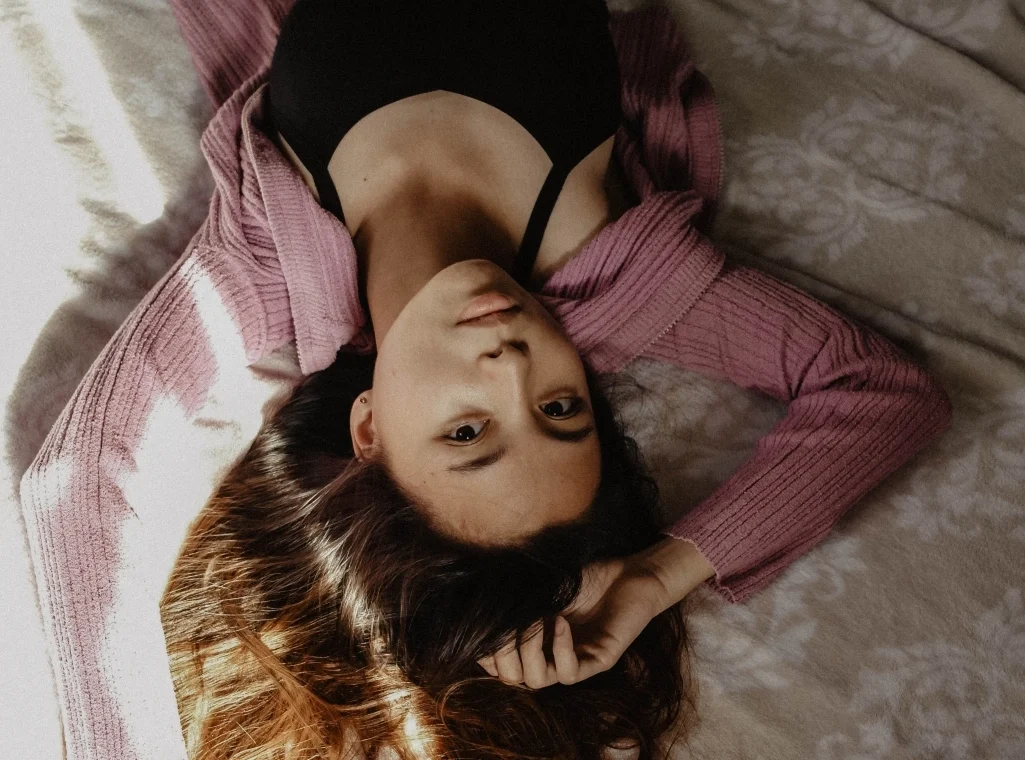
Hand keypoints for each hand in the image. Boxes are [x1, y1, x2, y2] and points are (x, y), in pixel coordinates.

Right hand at [476, 555, 668, 688]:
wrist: (630, 574)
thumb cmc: (587, 578)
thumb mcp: (543, 585)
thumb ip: (517, 598)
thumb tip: (476, 596)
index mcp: (536, 644)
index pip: (501, 667)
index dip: (486, 653)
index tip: (483, 628)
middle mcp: (552, 658)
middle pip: (514, 679)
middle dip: (503, 653)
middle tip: (508, 624)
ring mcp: (575, 662)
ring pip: (537, 681)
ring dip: (529, 651)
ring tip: (535, 621)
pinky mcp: (599, 661)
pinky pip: (570, 673)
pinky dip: (561, 647)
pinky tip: (561, 621)